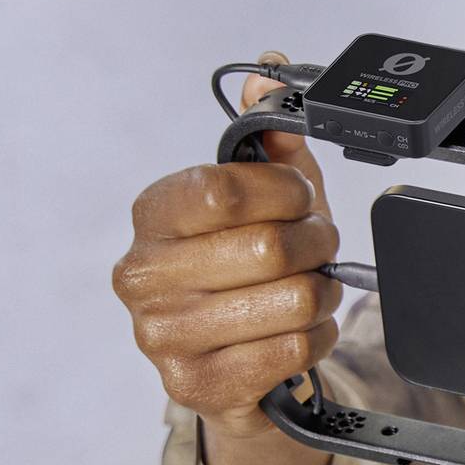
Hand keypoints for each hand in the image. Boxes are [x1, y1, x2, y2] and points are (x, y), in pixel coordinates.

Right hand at [112, 57, 342, 464]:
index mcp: (153, 216)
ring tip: (311, 292)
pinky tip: (298, 332)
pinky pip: (289, 350)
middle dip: (315, 245)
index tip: (301, 197)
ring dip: (320, 295)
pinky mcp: (195, 386)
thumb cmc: (243, 275)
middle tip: (318, 248)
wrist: (232, 373)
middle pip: (267, 248)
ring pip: (288, 301)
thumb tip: (270, 78)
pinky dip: (313, 338)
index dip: (284, 190)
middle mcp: (143, 275)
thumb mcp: (261, 202)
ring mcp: (163, 335)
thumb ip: (267, 139)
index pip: (221, 190)